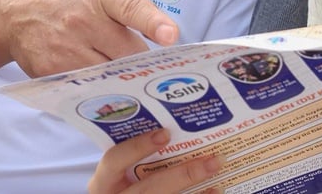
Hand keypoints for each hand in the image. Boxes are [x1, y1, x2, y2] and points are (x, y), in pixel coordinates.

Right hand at [2, 0, 179, 77]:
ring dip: (120, 76)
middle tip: (142, 62)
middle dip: (140, 60)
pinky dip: (97, 86)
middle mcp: (82, 21)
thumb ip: (131, 8)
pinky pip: (87, 87)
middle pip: (127, 53)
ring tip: (118, 69)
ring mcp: (65, 49)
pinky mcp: (52, 72)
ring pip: (110, 76)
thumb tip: (164, 36)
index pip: (130, 8)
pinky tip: (96, 77)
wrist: (17, 14)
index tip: (170, 36)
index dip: (153, 23)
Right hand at [88, 129, 220, 193]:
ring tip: (218, 183)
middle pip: (149, 189)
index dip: (138, 146)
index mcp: (103, 183)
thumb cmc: (122, 186)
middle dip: (183, 175)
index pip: (114, 160)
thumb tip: (178, 135)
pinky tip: (213, 193)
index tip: (165, 134)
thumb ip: (138, 160)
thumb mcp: (119, 176)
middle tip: (213, 161)